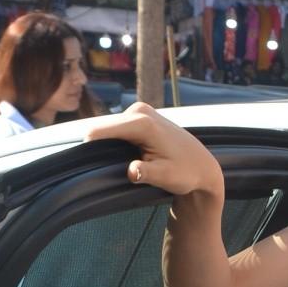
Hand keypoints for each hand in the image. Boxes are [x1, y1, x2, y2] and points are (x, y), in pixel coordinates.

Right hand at [81, 102, 224, 206]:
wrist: (202, 166)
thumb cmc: (186, 173)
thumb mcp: (166, 177)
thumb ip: (146, 173)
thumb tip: (131, 170)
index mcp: (143, 123)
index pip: (101, 130)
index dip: (89, 146)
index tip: (85, 163)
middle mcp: (140, 110)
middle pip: (102, 127)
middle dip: (100, 146)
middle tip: (109, 167)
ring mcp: (140, 110)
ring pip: (109, 127)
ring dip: (108, 144)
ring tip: (120, 161)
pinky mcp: (140, 114)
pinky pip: (118, 127)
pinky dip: (116, 139)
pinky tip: (124, 153)